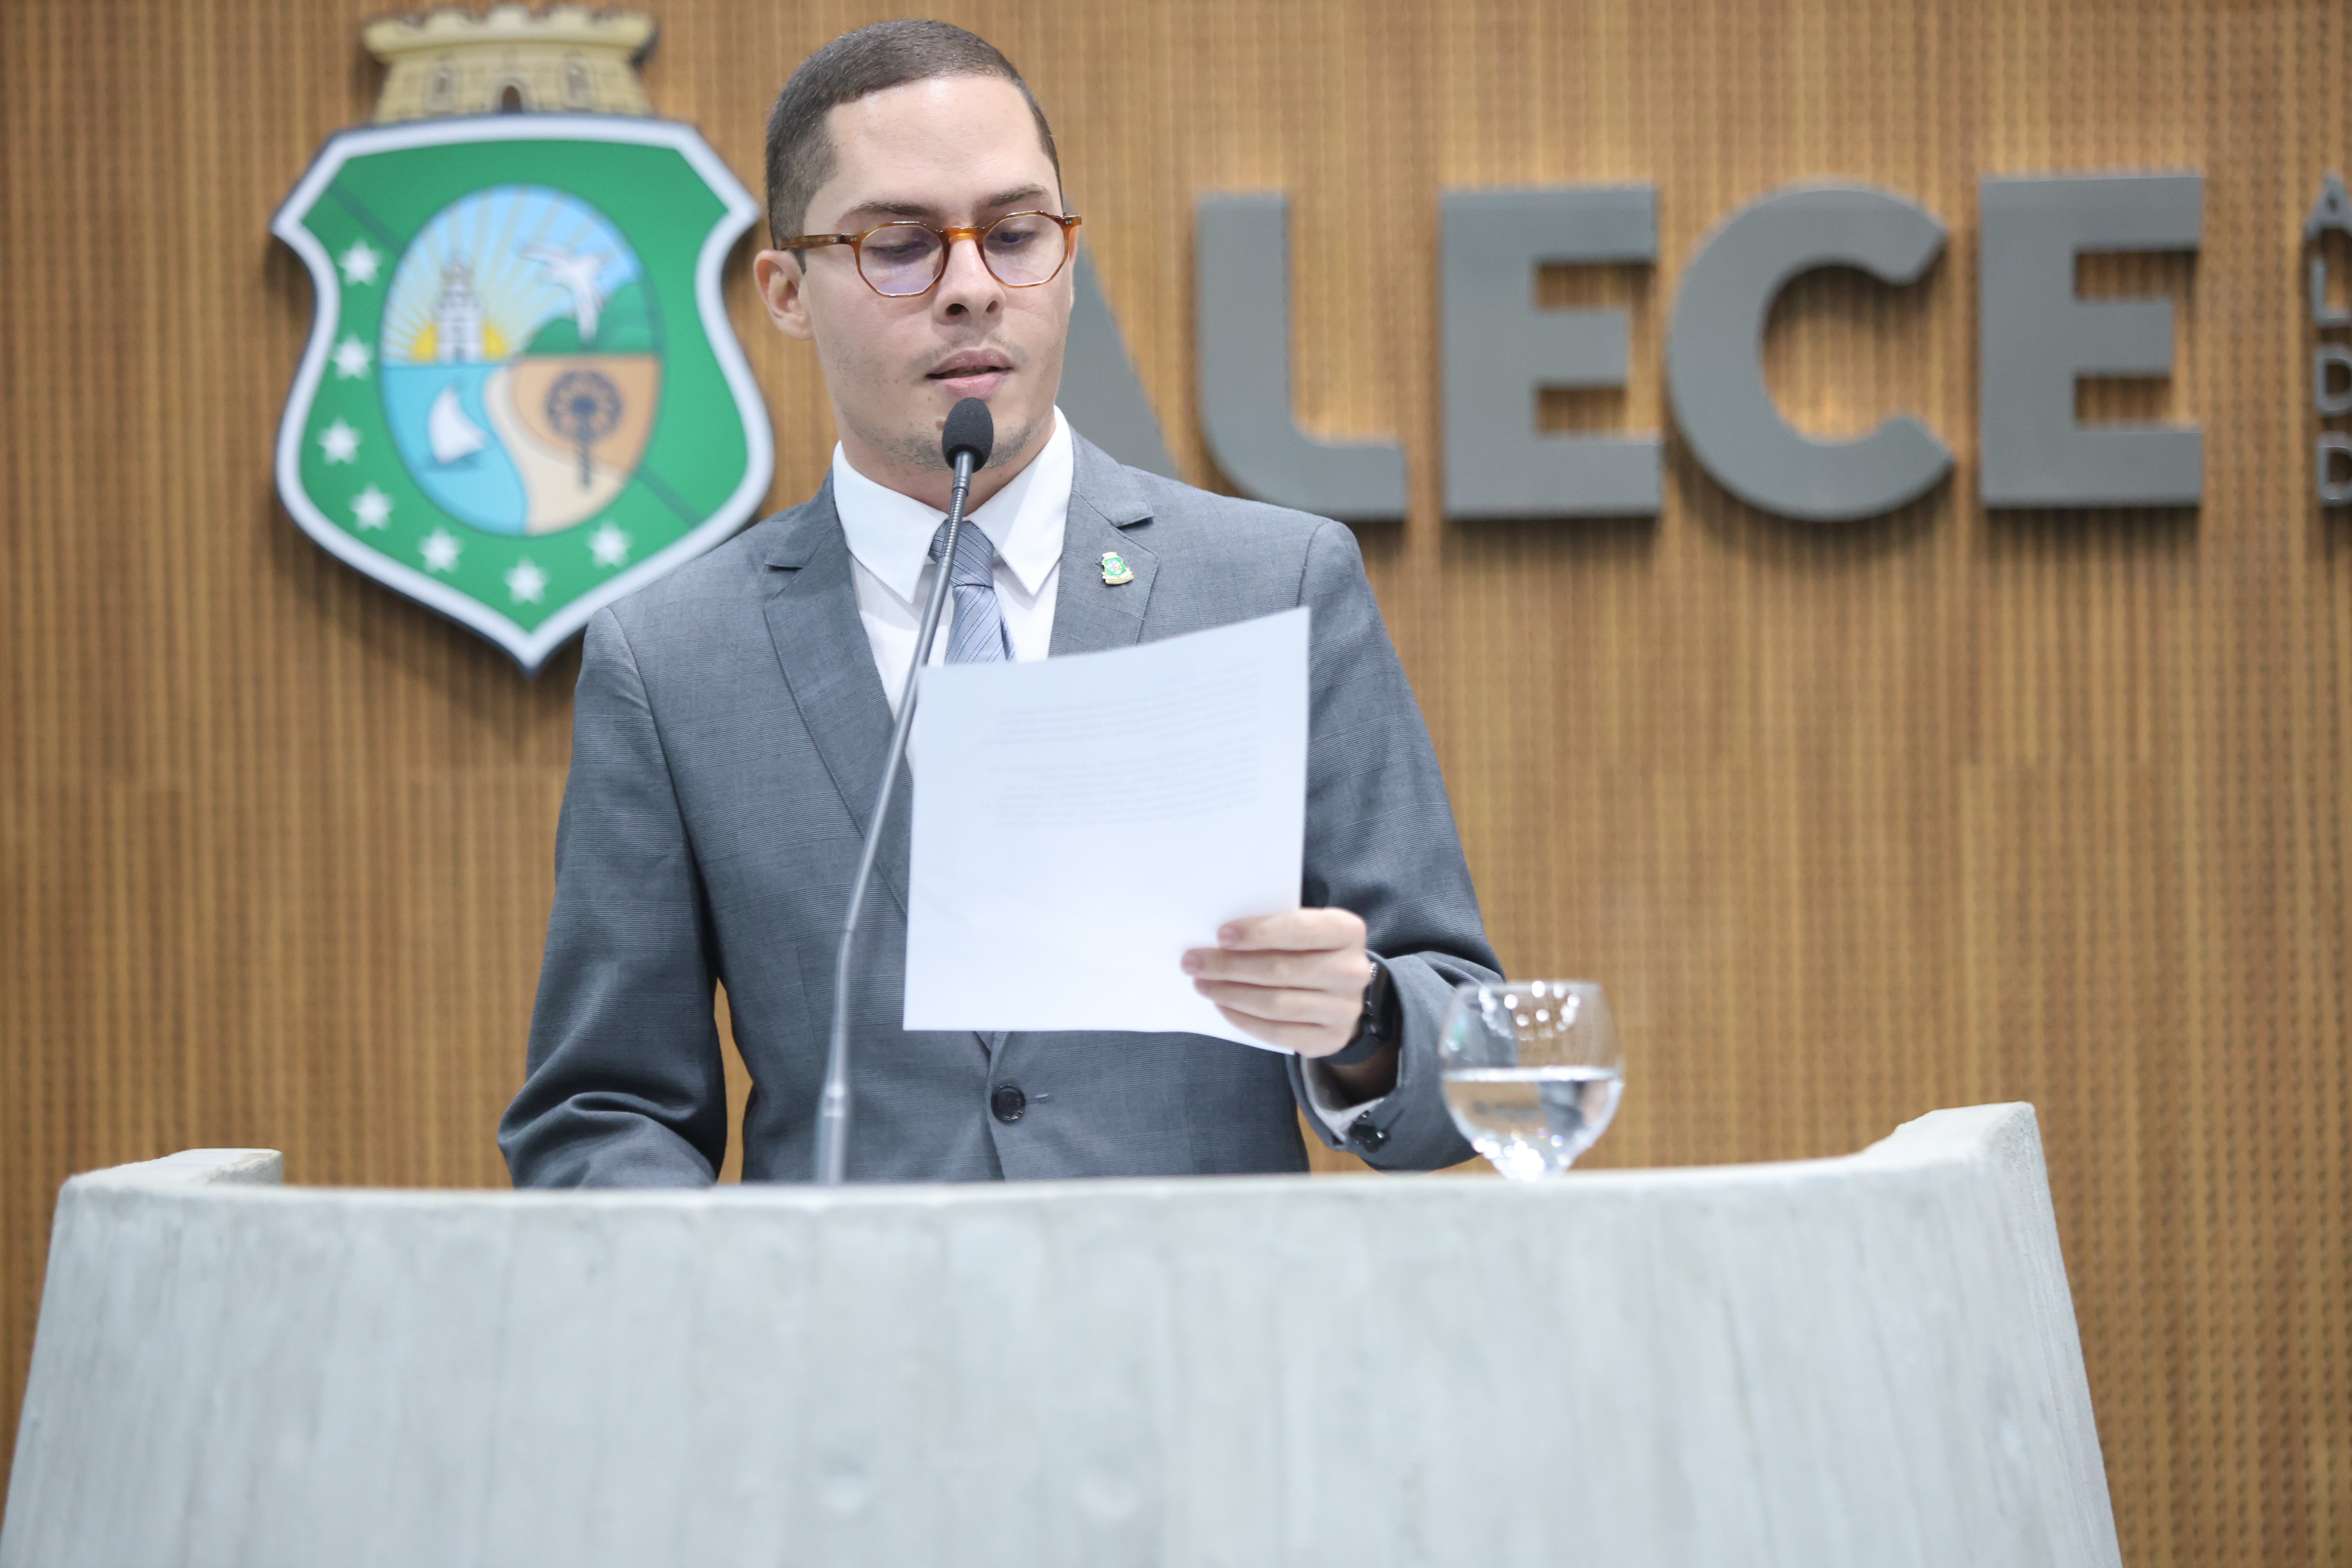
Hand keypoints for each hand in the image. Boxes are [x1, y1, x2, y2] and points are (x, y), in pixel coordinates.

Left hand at [1183, 908, 1372, 1056]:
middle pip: (1281, 969)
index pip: (1299, 929)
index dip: (1258, 932)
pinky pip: (1278, 1032)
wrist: (1341, 994)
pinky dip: (1244, 1019)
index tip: (1221, 935)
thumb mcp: (1303, 930)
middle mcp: (1352, 970)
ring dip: (1231, 994)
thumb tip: (1220, 940)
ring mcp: (1344, 1009)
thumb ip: (1274, 929)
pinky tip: (1222, 1006)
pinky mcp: (1330, 1039)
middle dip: (1229, 966)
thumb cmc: (1310, 951)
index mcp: (1347, 931)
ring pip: (1276, 1003)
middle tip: (1194, 963)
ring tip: (1202, 984)